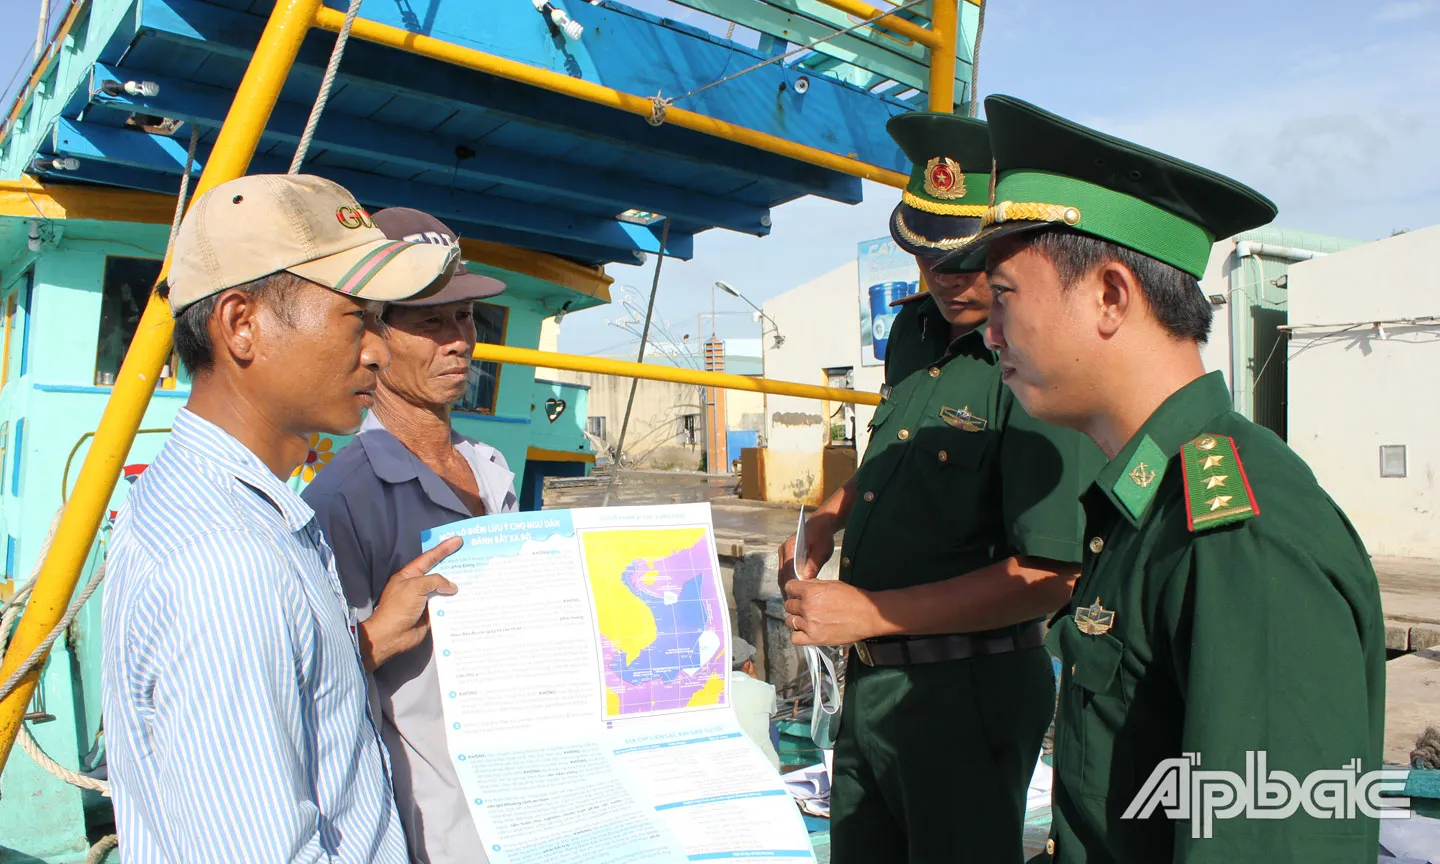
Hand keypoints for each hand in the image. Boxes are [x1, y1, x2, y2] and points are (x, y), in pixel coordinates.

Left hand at [359, 537, 462, 670]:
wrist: (391, 636)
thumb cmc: (398, 608)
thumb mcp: (415, 587)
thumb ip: (435, 581)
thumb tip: (452, 587)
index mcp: (410, 575)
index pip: (429, 558)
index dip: (444, 548)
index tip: (458, 540)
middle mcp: (418, 586)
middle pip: (439, 573)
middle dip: (454, 566)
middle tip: (471, 558)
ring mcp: (424, 601)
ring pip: (444, 591)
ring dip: (457, 587)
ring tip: (476, 580)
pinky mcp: (431, 615)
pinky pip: (446, 606)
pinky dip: (456, 604)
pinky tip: (469, 600)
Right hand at [777, 512, 835, 593]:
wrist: (821, 523)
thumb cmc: (822, 536)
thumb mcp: (821, 551)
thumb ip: (813, 565)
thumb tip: (805, 580)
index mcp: (790, 548)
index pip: (787, 572)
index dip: (789, 587)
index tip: (793, 599)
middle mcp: (783, 550)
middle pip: (782, 574)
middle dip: (786, 589)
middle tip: (792, 603)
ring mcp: (783, 552)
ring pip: (782, 574)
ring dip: (787, 585)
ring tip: (793, 599)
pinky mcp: (786, 555)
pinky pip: (785, 570)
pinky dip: (789, 579)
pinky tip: (795, 589)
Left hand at [783, 577, 883, 646]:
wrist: (868, 615)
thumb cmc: (854, 599)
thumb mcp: (832, 584)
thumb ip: (814, 584)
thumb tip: (802, 585)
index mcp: (811, 591)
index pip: (789, 587)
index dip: (794, 589)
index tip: (797, 593)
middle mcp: (807, 608)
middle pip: (788, 605)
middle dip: (796, 604)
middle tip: (805, 606)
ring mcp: (810, 624)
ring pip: (790, 621)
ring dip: (796, 619)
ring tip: (807, 619)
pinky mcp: (815, 639)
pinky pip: (795, 638)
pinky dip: (798, 634)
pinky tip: (806, 631)